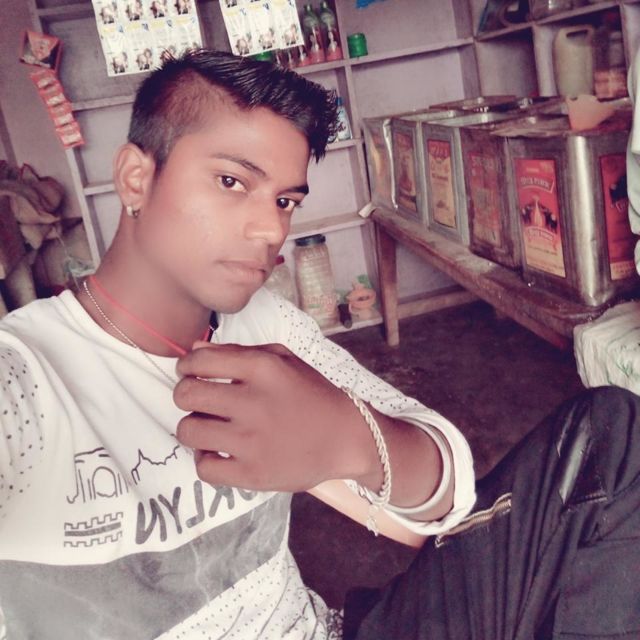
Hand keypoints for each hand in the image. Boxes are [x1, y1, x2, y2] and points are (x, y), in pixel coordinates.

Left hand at [173, 342, 377, 491]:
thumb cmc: (312, 394)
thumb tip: (194, 348)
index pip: (199, 361)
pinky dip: (206, 458)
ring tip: (210, 427)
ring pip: (188, 431)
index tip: (191, 373)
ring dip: (194, 426)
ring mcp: (252, 441)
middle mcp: (254, 402)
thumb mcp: (283, 360)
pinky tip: (220, 451)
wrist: (346, 437)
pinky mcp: (252, 474)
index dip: (186, 366)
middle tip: (199, 400)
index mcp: (262, 369)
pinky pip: (203, 467)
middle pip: (186, 395)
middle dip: (185, 394)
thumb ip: (238, 352)